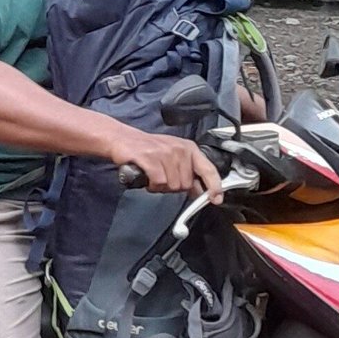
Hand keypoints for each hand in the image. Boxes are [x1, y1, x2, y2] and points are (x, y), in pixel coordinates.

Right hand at [108, 127, 223, 198]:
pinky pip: (159, 183)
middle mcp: (180, 150)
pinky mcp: (150, 159)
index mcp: (189, 148)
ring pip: (172, 185)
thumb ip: (187, 171)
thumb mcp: (173, 155)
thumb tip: (200, 190)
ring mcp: (165, 154)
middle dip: (173, 187)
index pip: (208, 169)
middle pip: (186, 184)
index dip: (214, 186)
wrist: (122, 138)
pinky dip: (151, 185)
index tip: (216, 198)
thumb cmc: (147, 148)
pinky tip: (147, 177)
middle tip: (162, 178)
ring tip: (152, 176)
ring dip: (160, 187)